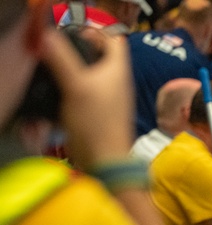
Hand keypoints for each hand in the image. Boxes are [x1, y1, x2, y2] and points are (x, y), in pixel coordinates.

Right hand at [40, 26, 135, 167]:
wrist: (105, 160)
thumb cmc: (96, 122)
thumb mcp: (77, 86)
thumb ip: (62, 59)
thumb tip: (48, 37)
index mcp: (118, 70)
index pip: (115, 40)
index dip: (97, 32)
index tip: (74, 36)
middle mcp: (117, 82)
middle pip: (100, 56)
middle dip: (79, 51)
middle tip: (58, 54)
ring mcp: (109, 98)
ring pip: (91, 74)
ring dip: (73, 71)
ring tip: (55, 72)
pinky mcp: (99, 112)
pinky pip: (85, 92)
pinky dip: (72, 89)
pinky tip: (59, 93)